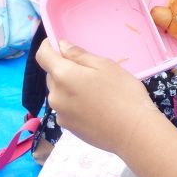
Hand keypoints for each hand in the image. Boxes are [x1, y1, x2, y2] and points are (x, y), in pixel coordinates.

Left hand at [36, 40, 162, 155]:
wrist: (133, 132)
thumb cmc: (123, 93)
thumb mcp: (105, 65)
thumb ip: (80, 55)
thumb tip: (62, 47)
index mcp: (63, 75)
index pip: (42, 55)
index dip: (49, 46)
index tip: (59, 44)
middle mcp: (55, 95)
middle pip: (52, 75)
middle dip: (65, 69)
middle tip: (91, 72)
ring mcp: (60, 114)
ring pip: (60, 93)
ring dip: (70, 88)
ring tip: (96, 93)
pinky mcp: (68, 128)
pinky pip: (66, 109)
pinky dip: (75, 104)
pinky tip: (95, 108)